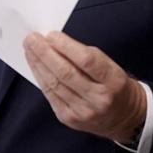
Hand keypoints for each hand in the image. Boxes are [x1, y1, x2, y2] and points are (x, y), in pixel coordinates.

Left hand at [23, 30, 145, 143]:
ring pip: (54, 84)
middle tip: (32, 39)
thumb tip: (57, 43)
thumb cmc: (114, 86)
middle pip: (66, 73)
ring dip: (38, 64)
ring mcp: (82, 111)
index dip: (66, 46)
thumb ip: (86, 56)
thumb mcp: (111, 67)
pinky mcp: (69, 118)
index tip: (51, 35)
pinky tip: (35, 65)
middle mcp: (99, 98)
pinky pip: (50, 95)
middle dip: (45, 53)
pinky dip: (40, 77)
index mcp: (113, 81)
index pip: (87, 61)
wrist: (123, 118)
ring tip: (29, 49)